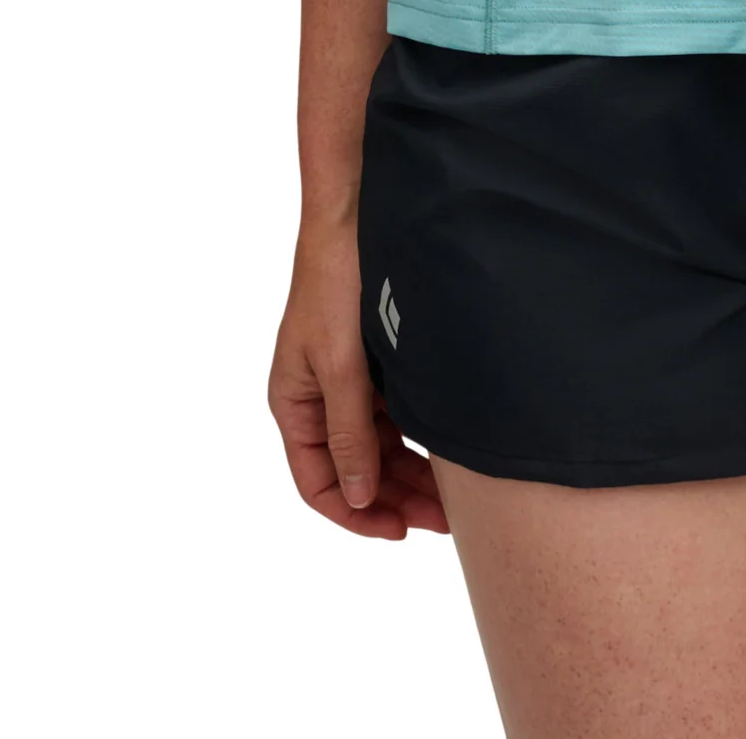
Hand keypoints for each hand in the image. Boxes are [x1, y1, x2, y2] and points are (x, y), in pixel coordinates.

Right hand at [267, 216, 449, 539]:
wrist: (357, 214)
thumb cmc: (335, 281)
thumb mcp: (339, 364)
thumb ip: (349, 430)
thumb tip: (357, 495)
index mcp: (293, 403)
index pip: (318, 483)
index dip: (356, 513)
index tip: (399, 530)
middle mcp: (318, 398)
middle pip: (354, 469)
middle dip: (394, 498)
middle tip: (443, 521)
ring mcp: (347, 381)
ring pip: (378, 446)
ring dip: (410, 473)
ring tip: (451, 498)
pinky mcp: (374, 362)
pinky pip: (394, 416)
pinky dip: (416, 438)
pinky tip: (447, 452)